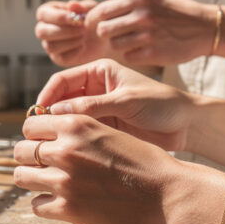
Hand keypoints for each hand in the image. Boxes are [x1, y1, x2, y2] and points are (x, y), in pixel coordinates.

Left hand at [13, 114, 195, 223]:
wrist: (166, 193)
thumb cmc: (144, 162)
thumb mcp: (108, 132)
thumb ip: (77, 133)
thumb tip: (50, 139)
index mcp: (76, 125)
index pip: (30, 125)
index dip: (34, 135)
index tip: (40, 143)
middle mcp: (65, 150)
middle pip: (20, 151)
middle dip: (28, 157)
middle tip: (41, 165)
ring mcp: (64, 181)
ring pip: (22, 177)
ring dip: (32, 180)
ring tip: (47, 184)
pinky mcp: (68, 209)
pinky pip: (36, 205)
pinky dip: (45, 204)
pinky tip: (60, 202)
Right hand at [34, 0, 109, 65]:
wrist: (100, 38)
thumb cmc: (91, 19)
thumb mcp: (90, 9)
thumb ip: (82, 6)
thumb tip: (72, 4)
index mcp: (48, 12)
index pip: (42, 14)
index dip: (58, 17)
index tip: (75, 18)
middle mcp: (44, 29)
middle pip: (42, 32)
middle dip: (65, 31)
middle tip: (83, 29)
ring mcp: (49, 44)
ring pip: (50, 46)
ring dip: (70, 41)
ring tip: (84, 37)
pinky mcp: (58, 58)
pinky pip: (61, 58)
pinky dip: (74, 52)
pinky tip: (83, 46)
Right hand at [36, 59, 196, 151]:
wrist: (187, 125)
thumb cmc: (162, 104)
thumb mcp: (126, 101)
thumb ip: (92, 106)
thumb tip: (56, 111)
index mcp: (99, 72)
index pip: (62, 80)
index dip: (47, 96)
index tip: (37, 114)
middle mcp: (95, 89)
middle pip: (61, 100)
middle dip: (49, 115)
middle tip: (38, 133)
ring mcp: (99, 110)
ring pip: (69, 119)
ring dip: (59, 130)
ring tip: (49, 144)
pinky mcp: (105, 128)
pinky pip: (82, 133)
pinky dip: (72, 140)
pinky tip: (67, 151)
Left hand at [87, 0, 217, 65]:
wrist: (206, 28)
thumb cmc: (176, 14)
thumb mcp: (153, 1)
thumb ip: (129, 6)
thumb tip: (99, 13)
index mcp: (140, 0)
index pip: (103, 11)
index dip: (94, 20)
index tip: (94, 26)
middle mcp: (142, 16)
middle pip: (104, 30)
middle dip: (105, 35)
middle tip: (113, 36)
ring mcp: (148, 36)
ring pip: (114, 45)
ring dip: (119, 46)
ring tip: (131, 43)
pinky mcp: (153, 54)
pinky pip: (129, 57)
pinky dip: (132, 56)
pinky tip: (143, 51)